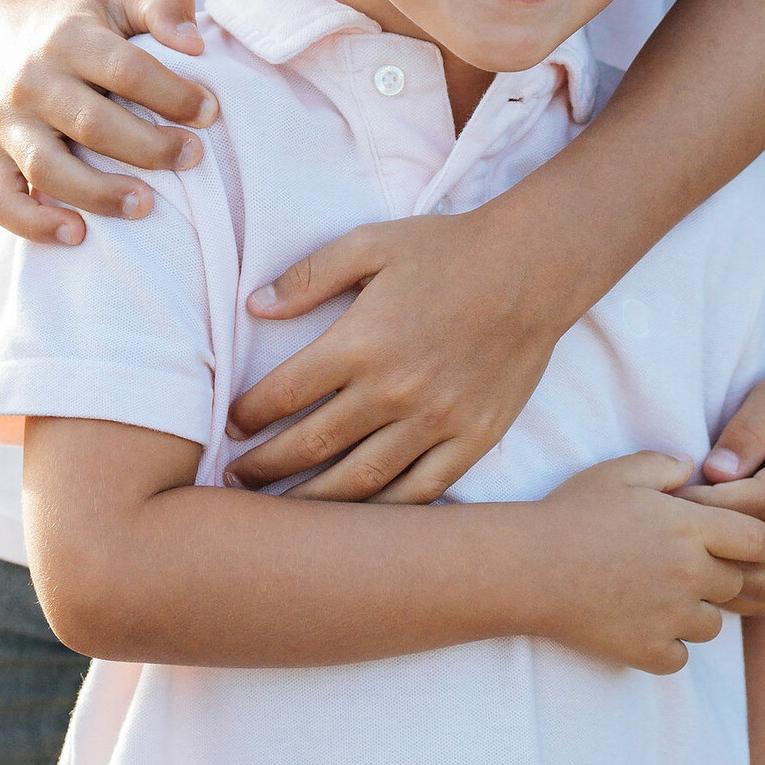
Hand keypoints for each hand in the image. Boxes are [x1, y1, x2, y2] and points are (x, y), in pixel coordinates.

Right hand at [0, 0, 217, 244]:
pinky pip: (2, 203)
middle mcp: (32, 81)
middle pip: (92, 123)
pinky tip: (78, 234)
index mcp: (68, 38)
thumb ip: (163, 6)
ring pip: (48, 168)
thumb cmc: (72, 24)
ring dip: (100, 193)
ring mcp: (5, 125)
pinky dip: (35, 225)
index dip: (173, 94)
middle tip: (193, 158)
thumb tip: (196, 43)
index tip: (210, 112)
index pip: (127, 69)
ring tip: (147, 205)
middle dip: (149, 147)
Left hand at [224, 206, 572, 501]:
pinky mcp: (472, 440)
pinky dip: (383, 512)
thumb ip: (311, 274)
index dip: (249, 416)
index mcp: (361, 342)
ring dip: (312, 502)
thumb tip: (254, 305)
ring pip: (360, 481)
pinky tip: (358, 522)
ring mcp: (435, 421)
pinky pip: (420, 491)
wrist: (533, 269)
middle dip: (265, 469)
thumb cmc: (447, 250)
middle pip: (312, 446)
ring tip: (281, 514)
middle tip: (236, 482)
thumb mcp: (372, 242)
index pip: (285, 394)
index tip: (232, 427)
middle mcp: (393, 390)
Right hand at [531, 452, 764, 672]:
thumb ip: (664, 465)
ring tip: (657, 591)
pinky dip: (668, 643)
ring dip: (696, 610)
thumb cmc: (571, 512)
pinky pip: (681, 656)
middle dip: (718, 572)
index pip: (759, 540)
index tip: (739, 539)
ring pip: (712, 623)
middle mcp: (690, 575)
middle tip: (680, 561)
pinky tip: (641, 620)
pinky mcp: (649, 652)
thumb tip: (694, 467)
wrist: (528, 567)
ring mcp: (671, 618)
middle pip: (736, 582)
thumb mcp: (618, 472)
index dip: (757, 539)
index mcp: (689, 528)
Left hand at [681, 355, 764, 612]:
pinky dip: (738, 594)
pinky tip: (706, 571)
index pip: (761, 503)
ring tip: (682, 552)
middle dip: (709, 543)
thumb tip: (712, 471)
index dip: (712, 504)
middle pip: (763, 553)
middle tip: (666, 528)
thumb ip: (749, 431)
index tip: (671, 494)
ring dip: (721, 577)